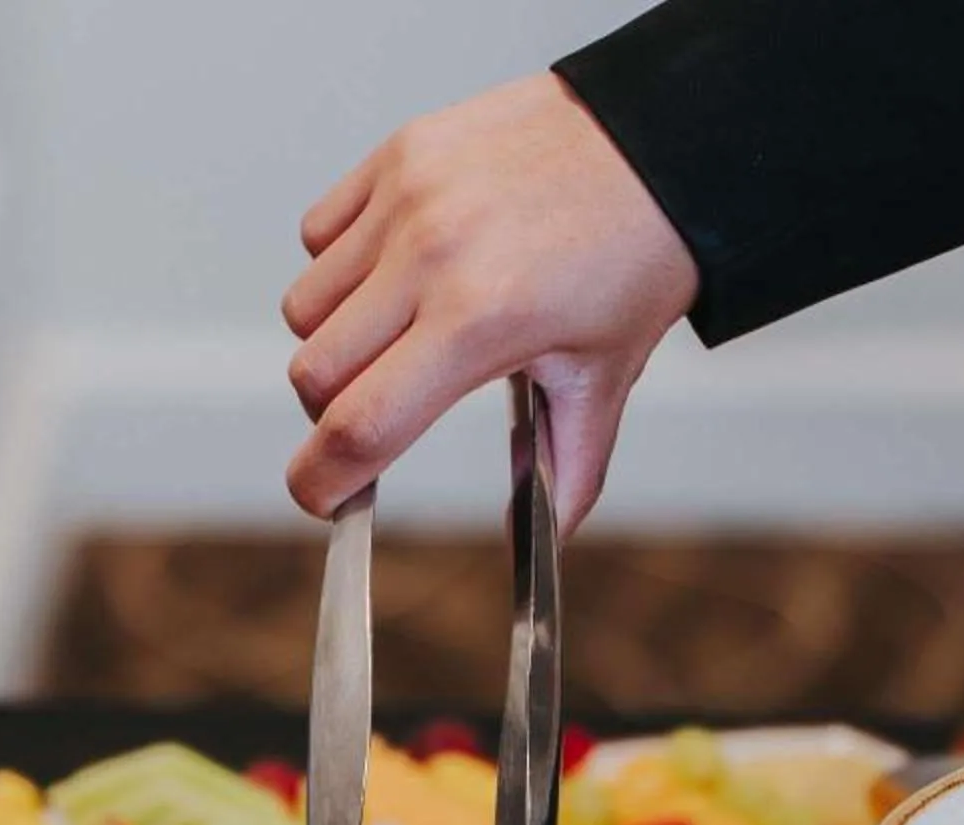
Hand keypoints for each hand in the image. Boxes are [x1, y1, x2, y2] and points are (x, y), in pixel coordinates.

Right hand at [283, 72, 698, 532]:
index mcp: (480, 323)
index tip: (322, 498)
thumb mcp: (605, 376)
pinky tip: (392, 272)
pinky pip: (317, 233)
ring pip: (305, 306)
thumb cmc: (637, 255)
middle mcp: (430, 257)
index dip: (322, 481)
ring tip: (395, 332)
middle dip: (333, 412)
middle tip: (380, 412)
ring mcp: (407, 199)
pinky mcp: (399, 155)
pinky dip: (337, 266)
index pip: (360, 426)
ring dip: (331, 338)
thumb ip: (565, 469)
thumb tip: (547, 543)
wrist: (659, 143)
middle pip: (314, 374)